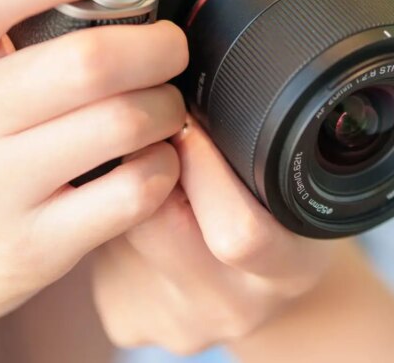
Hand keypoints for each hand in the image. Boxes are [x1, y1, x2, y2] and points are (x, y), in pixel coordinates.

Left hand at [91, 116, 335, 355]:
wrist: (262, 297)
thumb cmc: (277, 221)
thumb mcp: (291, 187)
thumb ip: (250, 148)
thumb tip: (181, 71)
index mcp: (289, 269)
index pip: (240, 232)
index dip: (205, 166)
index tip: (188, 117)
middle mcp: (234, 306)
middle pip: (160, 225)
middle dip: (149, 163)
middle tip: (150, 126)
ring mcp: (176, 322)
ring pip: (121, 230)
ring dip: (123, 183)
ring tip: (144, 162)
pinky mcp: (128, 322)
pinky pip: (101, 251)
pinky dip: (107, 215)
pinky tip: (129, 206)